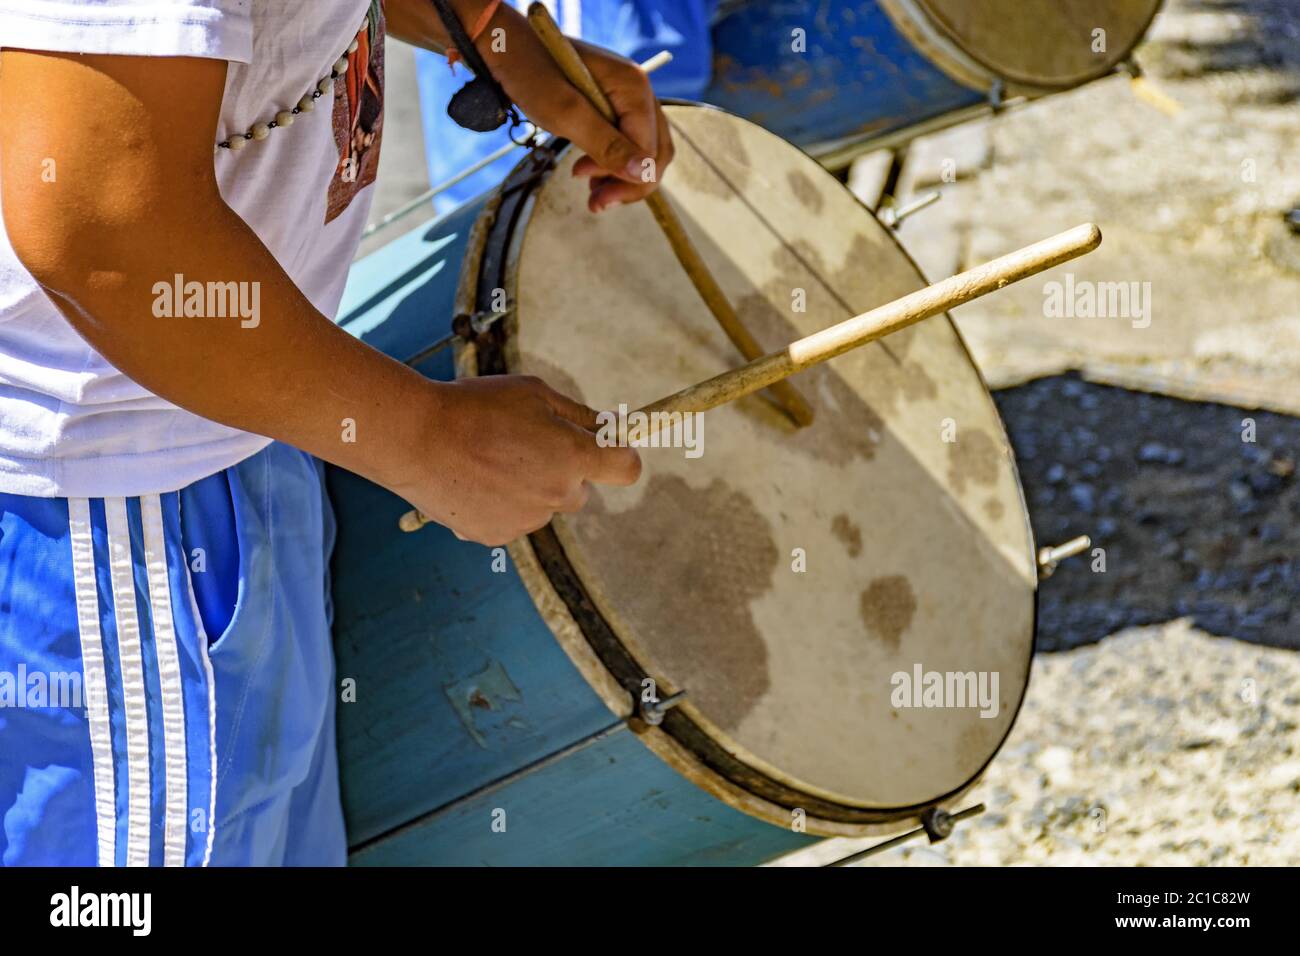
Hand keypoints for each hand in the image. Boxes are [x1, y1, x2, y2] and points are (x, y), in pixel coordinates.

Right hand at [401, 376, 641, 545]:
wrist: (416, 438)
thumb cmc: (476, 406)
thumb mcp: (534, 393)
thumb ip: (579, 416)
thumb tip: (610, 429)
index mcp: (574, 457)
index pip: (626, 468)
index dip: (619, 456)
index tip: (606, 448)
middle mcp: (557, 495)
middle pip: (580, 489)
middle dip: (564, 470)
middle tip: (525, 444)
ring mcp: (527, 521)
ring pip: (542, 504)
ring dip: (528, 487)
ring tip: (487, 459)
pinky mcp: (497, 536)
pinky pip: (511, 519)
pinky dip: (499, 504)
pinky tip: (472, 480)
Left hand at [496, 37, 675, 212]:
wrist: (505, 47)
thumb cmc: (530, 73)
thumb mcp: (565, 114)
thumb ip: (606, 144)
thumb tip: (643, 174)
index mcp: (633, 88)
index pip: (649, 148)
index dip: (627, 178)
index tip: (592, 192)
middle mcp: (638, 91)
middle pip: (655, 151)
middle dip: (630, 183)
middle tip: (596, 204)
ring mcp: (626, 98)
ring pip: (643, 150)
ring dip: (621, 178)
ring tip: (592, 195)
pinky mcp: (612, 105)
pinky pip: (626, 141)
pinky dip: (612, 164)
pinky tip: (590, 175)